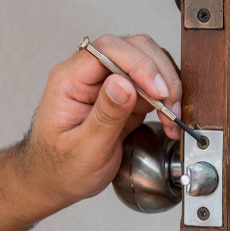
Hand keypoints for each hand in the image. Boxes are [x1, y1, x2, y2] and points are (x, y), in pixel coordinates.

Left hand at [21, 34, 182, 208]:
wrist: (58, 182)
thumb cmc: (61, 168)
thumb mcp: (83, 148)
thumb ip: (105, 116)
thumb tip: (124, 84)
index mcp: (70, 80)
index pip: (107, 50)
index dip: (138, 64)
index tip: (157, 90)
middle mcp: (90, 75)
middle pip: (133, 49)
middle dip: (158, 74)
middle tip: (170, 106)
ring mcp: (109, 84)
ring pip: (148, 64)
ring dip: (166, 87)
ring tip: (171, 117)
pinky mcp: (125, 97)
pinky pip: (152, 86)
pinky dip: (166, 100)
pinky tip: (169, 120)